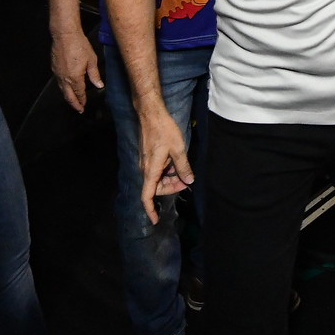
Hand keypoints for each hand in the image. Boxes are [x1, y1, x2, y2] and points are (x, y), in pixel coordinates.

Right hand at [52, 30, 101, 112]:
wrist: (64, 34)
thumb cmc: (79, 45)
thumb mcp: (91, 60)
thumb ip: (94, 75)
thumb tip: (99, 85)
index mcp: (74, 78)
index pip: (79, 93)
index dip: (82, 101)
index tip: (83, 107)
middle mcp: (64, 78)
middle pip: (68, 95)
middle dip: (73, 103)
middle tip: (78, 109)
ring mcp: (57, 73)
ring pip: (62, 89)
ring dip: (67, 96)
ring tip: (72, 101)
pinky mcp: (54, 67)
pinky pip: (58, 82)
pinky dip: (63, 88)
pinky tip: (66, 87)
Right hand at [138, 107, 193, 224]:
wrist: (151, 113)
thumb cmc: (164, 130)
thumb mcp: (178, 149)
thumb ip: (183, 167)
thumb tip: (189, 181)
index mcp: (150, 170)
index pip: (147, 196)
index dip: (150, 210)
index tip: (155, 220)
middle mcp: (145, 168)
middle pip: (155, 188)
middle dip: (170, 188)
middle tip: (186, 181)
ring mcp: (146, 162)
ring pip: (157, 178)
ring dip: (169, 179)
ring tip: (183, 171)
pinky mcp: (148, 156)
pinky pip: (156, 170)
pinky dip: (166, 171)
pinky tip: (176, 163)